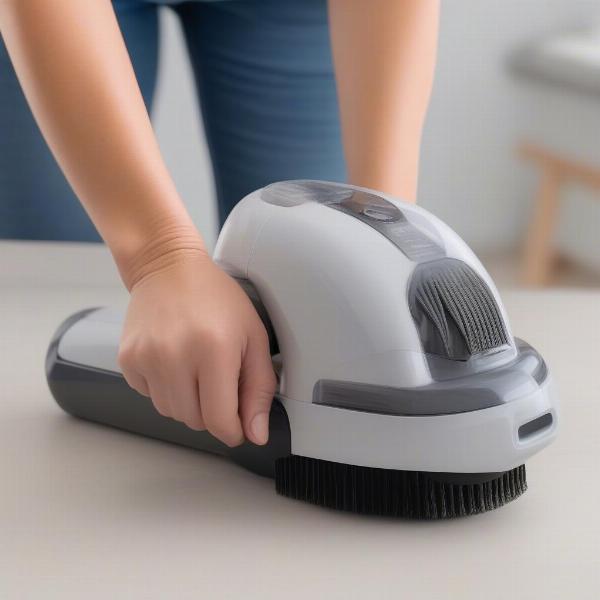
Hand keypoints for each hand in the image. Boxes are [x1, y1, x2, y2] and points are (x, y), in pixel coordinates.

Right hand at [118, 247, 275, 446]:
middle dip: (213, 412)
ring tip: (196, 368)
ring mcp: (146, 358)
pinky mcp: (128, 359)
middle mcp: (175, 356)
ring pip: (172, 413)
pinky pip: (150, 397)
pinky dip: (166, 388)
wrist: (168, 267)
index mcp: (213, 350)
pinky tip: (175, 361)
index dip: (233, 431)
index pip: (220, 421)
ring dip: (189, 402)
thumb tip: (256, 434)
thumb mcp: (254, 337)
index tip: (238, 425)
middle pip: (195, 421)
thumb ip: (259, 388)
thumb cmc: (216, 298)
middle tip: (219, 380)